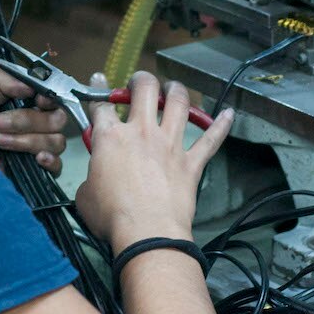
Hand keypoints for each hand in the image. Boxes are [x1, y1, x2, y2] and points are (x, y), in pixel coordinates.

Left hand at [0, 70, 69, 174]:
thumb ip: (1, 82)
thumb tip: (30, 85)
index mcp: (22, 102)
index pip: (52, 97)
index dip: (50, 97)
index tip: (38, 99)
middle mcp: (33, 123)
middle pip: (57, 119)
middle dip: (29, 120)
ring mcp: (34, 148)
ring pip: (56, 141)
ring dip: (29, 140)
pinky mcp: (34, 171)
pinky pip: (57, 166)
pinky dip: (50, 161)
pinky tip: (35, 159)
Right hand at [74, 71, 232, 252]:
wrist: (147, 233)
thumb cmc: (112, 217)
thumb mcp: (84, 194)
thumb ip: (91, 176)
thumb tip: (95, 179)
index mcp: (110, 138)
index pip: (102, 107)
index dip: (98, 92)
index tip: (98, 82)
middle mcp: (142, 133)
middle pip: (144, 90)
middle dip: (141, 80)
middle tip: (139, 82)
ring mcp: (169, 145)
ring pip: (178, 104)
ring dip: (176, 90)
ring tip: (173, 87)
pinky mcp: (190, 163)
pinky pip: (210, 139)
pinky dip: (220, 125)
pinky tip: (229, 114)